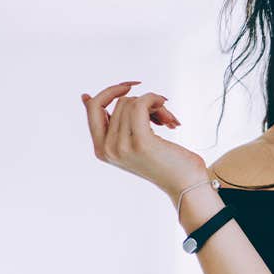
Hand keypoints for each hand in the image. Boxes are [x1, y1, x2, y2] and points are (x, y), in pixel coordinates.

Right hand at [81, 81, 208, 199]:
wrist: (187, 186)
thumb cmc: (165, 163)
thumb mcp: (133, 142)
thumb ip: (114, 123)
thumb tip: (85, 97)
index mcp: (101, 149)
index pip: (93, 108)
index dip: (110, 92)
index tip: (130, 86)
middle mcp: (107, 149)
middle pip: (121, 102)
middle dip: (145, 103)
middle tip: (164, 118)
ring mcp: (121, 146)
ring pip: (133, 103)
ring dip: (156, 106)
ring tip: (169, 122)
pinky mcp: (140, 141)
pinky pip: (141, 104)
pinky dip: (156, 101)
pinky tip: (171, 117)